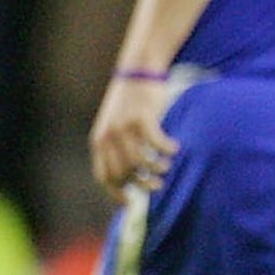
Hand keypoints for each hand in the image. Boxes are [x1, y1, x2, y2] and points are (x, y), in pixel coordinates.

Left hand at [89, 75, 178, 202]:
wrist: (138, 71)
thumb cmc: (131, 102)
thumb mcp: (116, 125)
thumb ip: (118, 147)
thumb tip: (132, 173)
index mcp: (100, 141)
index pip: (105, 176)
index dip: (117, 193)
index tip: (131, 203)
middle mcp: (109, 137)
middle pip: (124, 172)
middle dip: (142, 184)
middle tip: (157, 185)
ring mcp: (124, 128)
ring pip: (141, 161)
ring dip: (156, 169)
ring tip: (167, 167)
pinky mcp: (142, 118)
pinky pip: (156, 144)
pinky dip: (167, 150)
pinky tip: (175, 148)